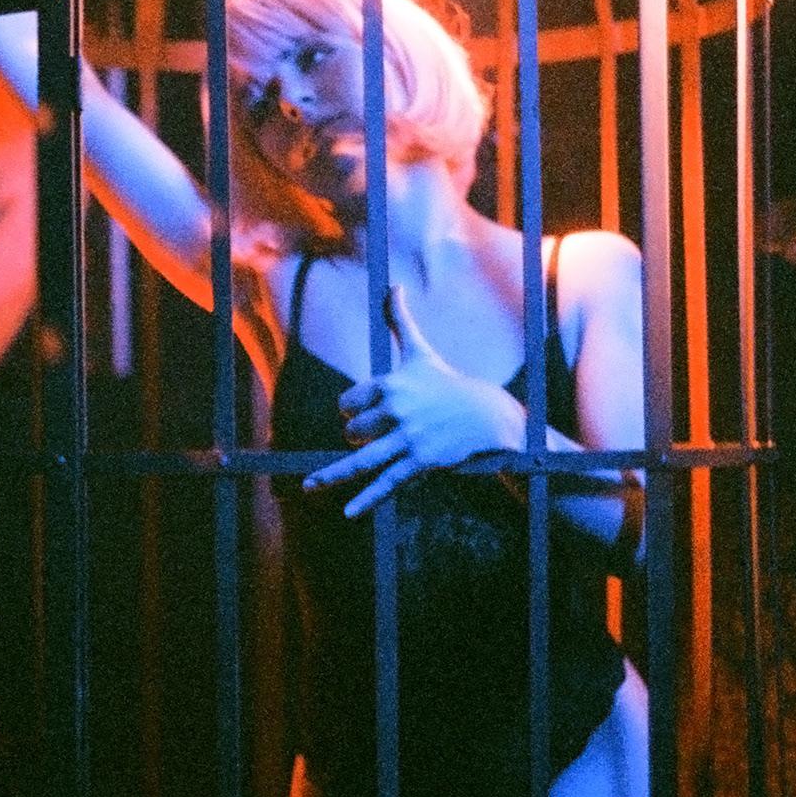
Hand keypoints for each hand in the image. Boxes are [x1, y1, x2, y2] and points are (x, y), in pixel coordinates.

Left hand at [302, 284, 525, 517]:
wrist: (486, 415)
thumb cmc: (446, 382)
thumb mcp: (419, 351)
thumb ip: (400, 319)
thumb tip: (394, 283)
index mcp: (390, 383)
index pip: (347, 402)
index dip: (352, 411)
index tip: (366, 412)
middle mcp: (396, 410)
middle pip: (352, 432)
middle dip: (356, 438)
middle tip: (377, 436)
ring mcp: (407, 438)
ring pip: (361, 458)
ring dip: (334, 472)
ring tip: (309, 486)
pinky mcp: (420, 462)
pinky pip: (387, 482)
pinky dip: (367, 499)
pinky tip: (349, 513)